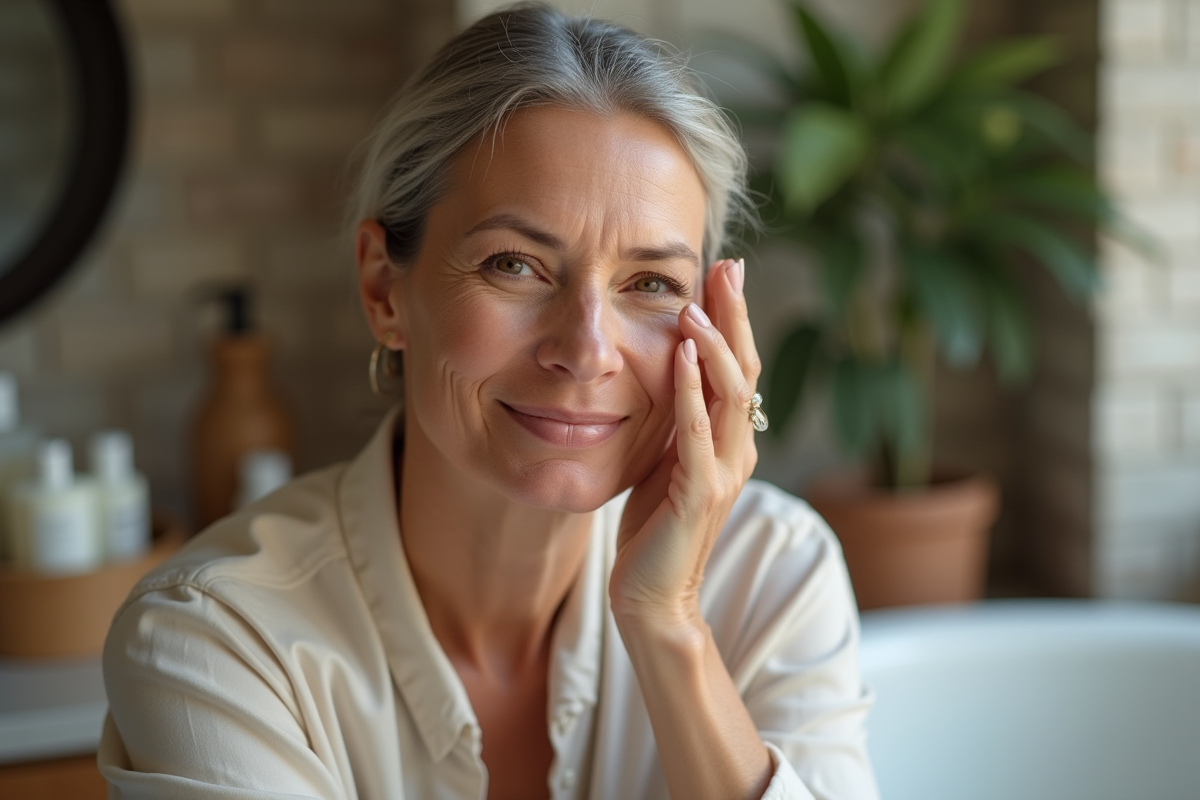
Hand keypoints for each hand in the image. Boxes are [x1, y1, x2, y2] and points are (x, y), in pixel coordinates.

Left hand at [609, 258, 761, 631]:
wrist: (654, 596)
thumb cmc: (657, 529)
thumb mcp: (668, 460)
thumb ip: (680, 420)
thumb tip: (671, 370)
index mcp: (733, 440)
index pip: (739, 367)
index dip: (735, 319)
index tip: (724, 271)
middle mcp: (739, 450)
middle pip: (745, 369)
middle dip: (736, 314)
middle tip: (727, 264)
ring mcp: (724, 472)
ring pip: (730, 394)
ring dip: (713, 344)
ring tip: (696, 302)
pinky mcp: (699, 492)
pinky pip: (698, 431)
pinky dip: (690, 389)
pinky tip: (680, 353)